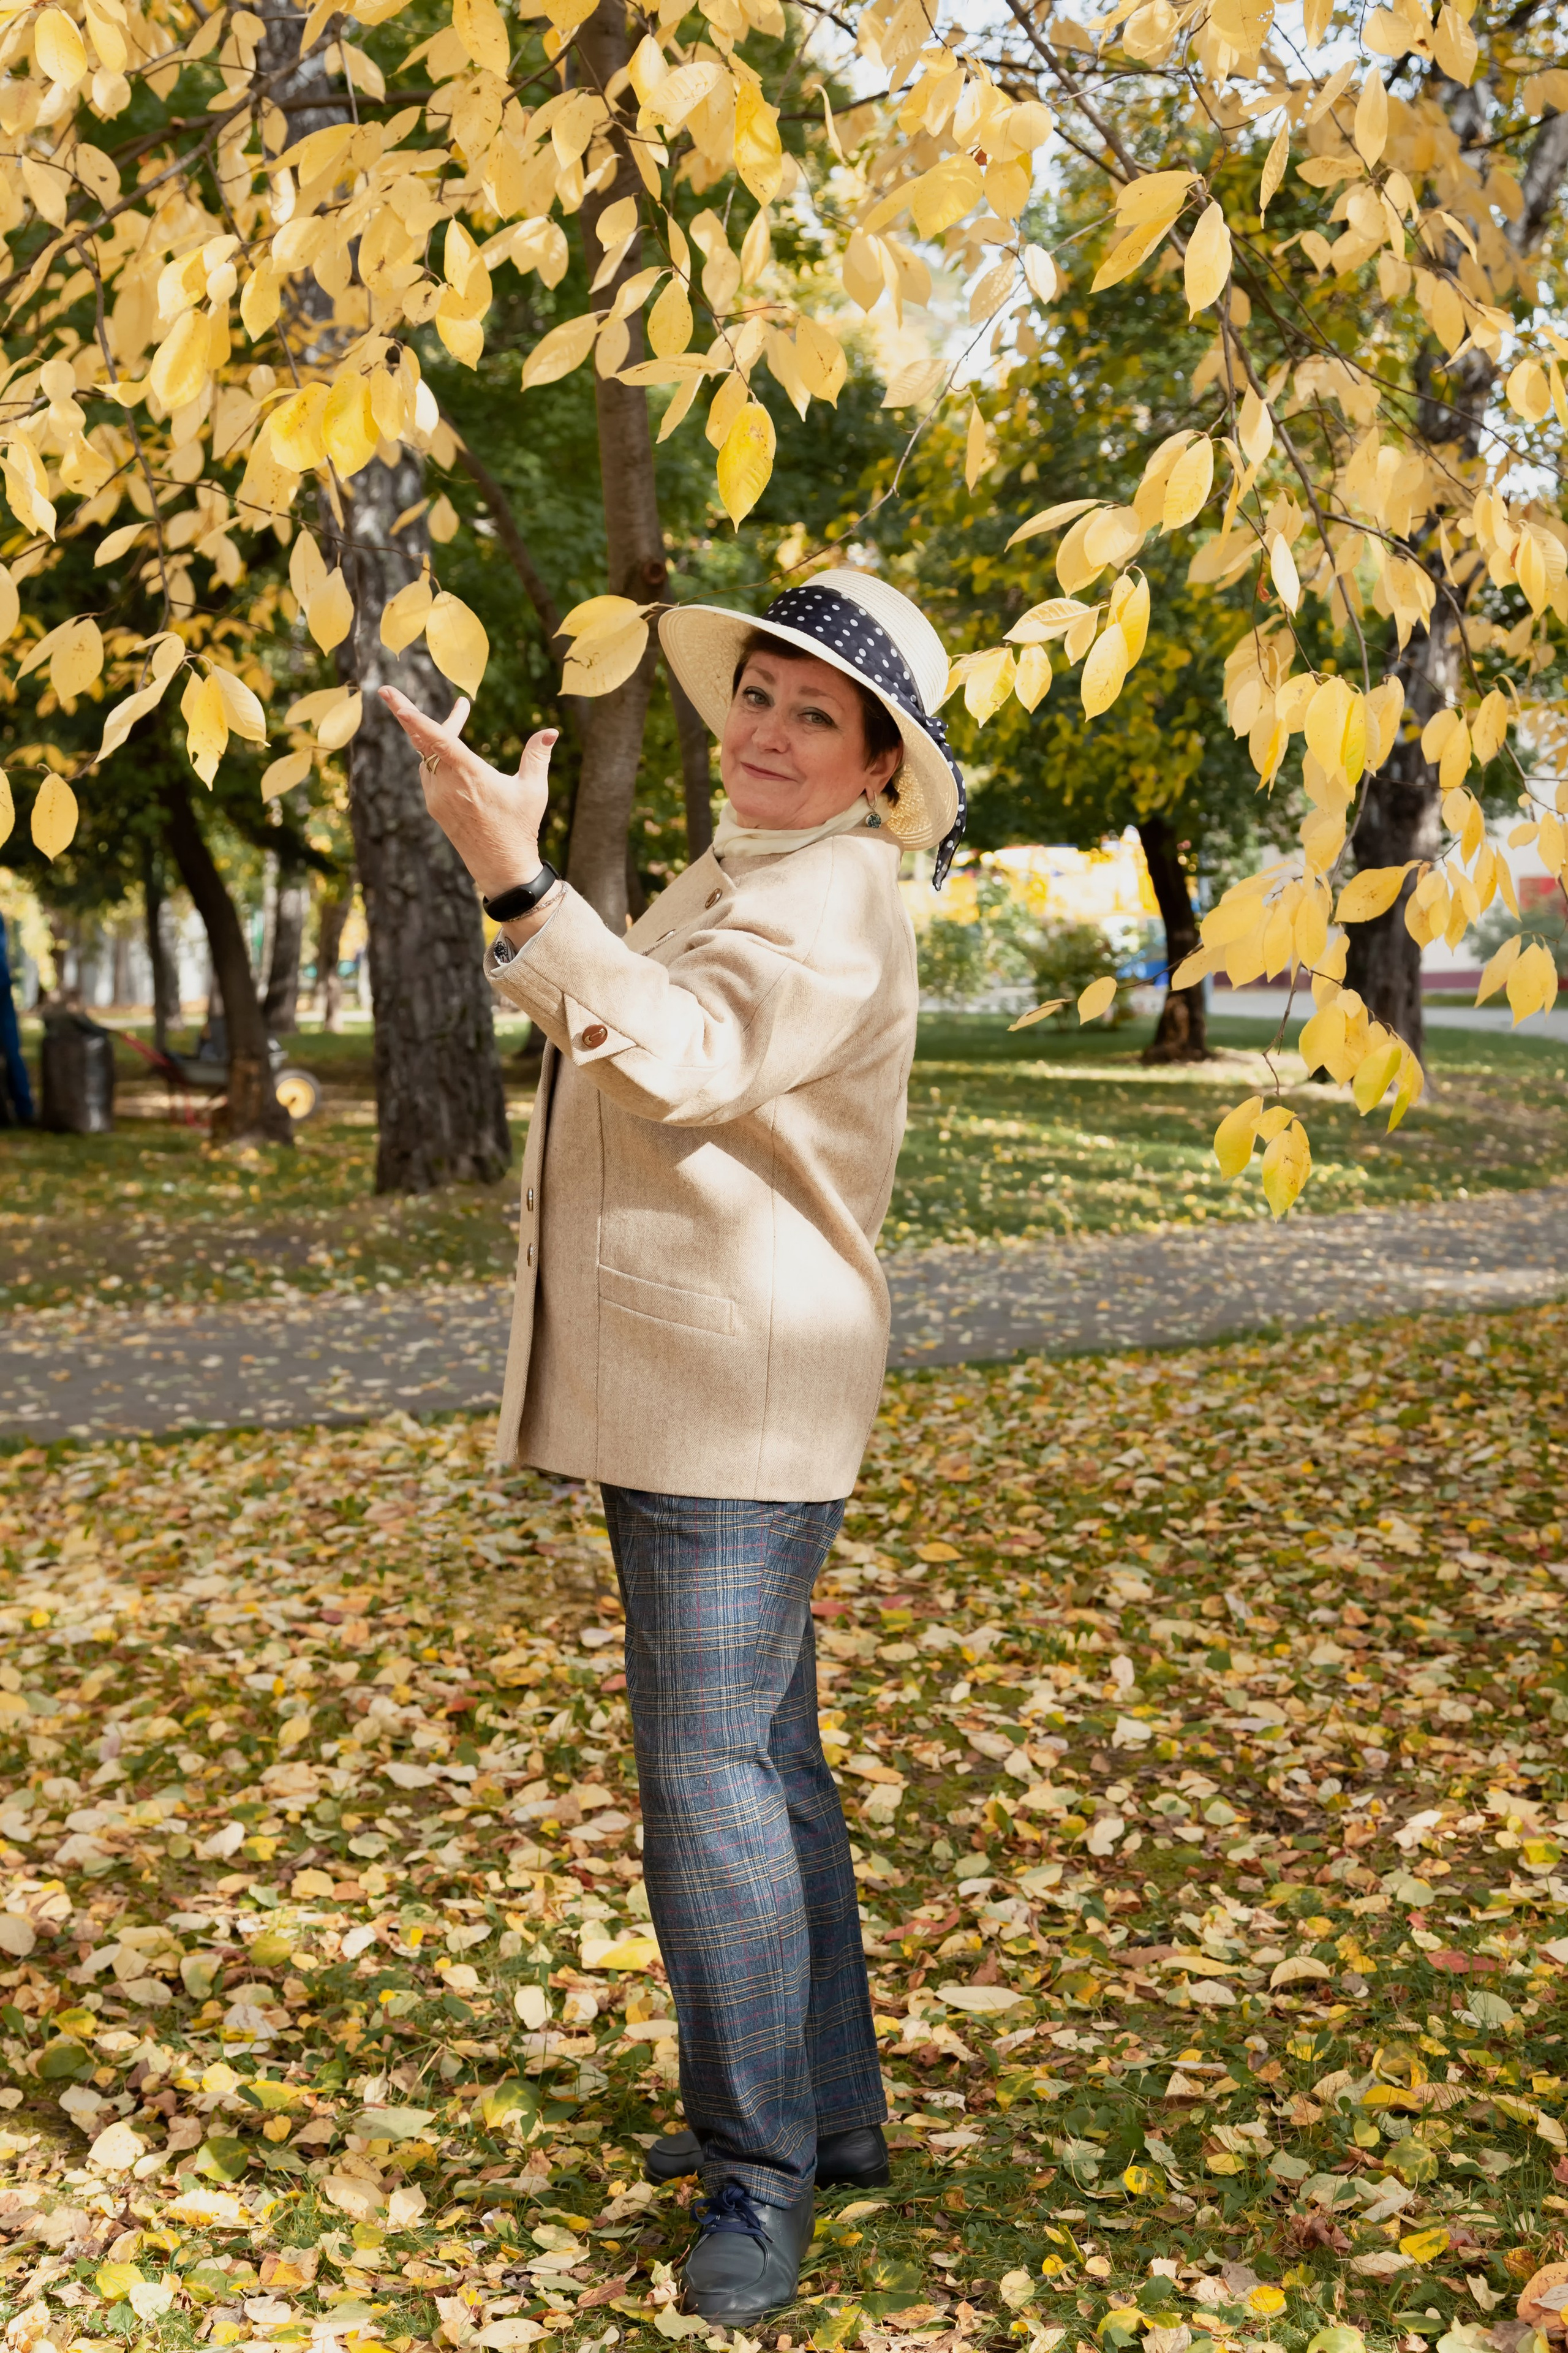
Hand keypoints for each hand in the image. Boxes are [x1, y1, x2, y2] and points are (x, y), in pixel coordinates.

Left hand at [380, 686, 556, 900]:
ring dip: (433, 734)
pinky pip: (427, 773)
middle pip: (423, 741)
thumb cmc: (520, 827)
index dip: (414, 718)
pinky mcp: (435, 807)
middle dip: (409, 715)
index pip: (438, 739)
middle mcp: (448, 785)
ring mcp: (437, 797)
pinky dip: (433, 755)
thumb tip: (551, 732)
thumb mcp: (533, 790)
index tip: (394, 700)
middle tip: (390, 691)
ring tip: (458, 717)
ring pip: (424, 756)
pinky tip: (447, 748)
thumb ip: (537, 756)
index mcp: (471, 775)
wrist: (501, 867)